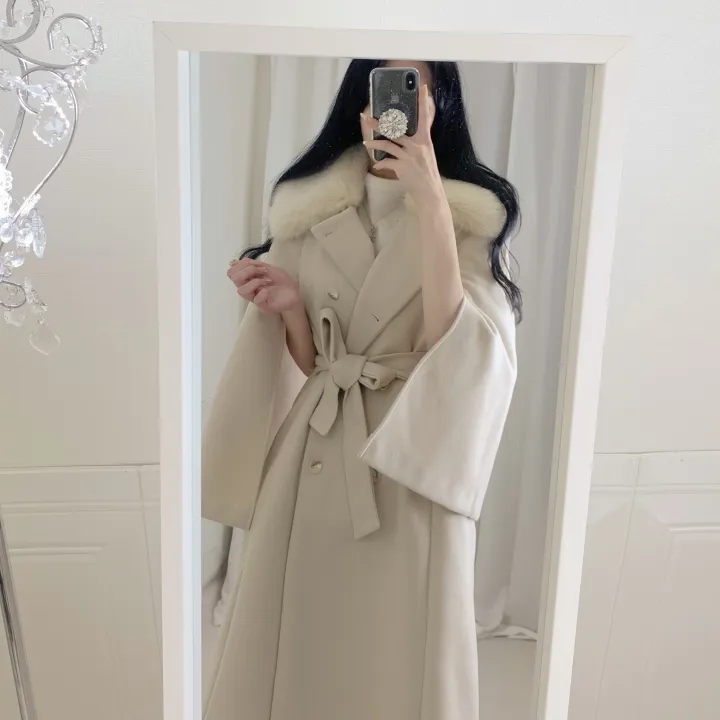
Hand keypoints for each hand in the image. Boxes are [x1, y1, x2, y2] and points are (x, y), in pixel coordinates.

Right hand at [227, 258, 300, 313]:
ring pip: (241, 291)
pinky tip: (269, 290)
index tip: (256, 264)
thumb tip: (234, 262)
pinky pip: (256, 300)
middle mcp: (248, 289)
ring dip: (255, 282)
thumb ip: (252, 264)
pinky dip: (262, 293)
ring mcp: (255, 298)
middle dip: (248, 270)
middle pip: (234, 279)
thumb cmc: (281, 280)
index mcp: (247, 280)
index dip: (240, 265)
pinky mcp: (263, 306)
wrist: (294, 291)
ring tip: (268, 280)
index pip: (232, 273)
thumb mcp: (267, 268)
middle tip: (263, 271)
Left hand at [362, 84, 445, 207]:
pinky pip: (387, 162)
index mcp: (425, 140)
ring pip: (388, 144)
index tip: (421, 87)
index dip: (422, 102)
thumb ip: (417, 142)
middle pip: (396, 129)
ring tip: (367, 142)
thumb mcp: (426, 154)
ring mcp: (410, 156)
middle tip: (366, 117)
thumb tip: (405, 134)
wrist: (430, 192)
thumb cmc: (426, 173)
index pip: (424, 117)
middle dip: (378, 124)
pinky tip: (377, 164)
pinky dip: (381, 163)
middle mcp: (418, 145)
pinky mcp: (403, 167)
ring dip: (375, 143)